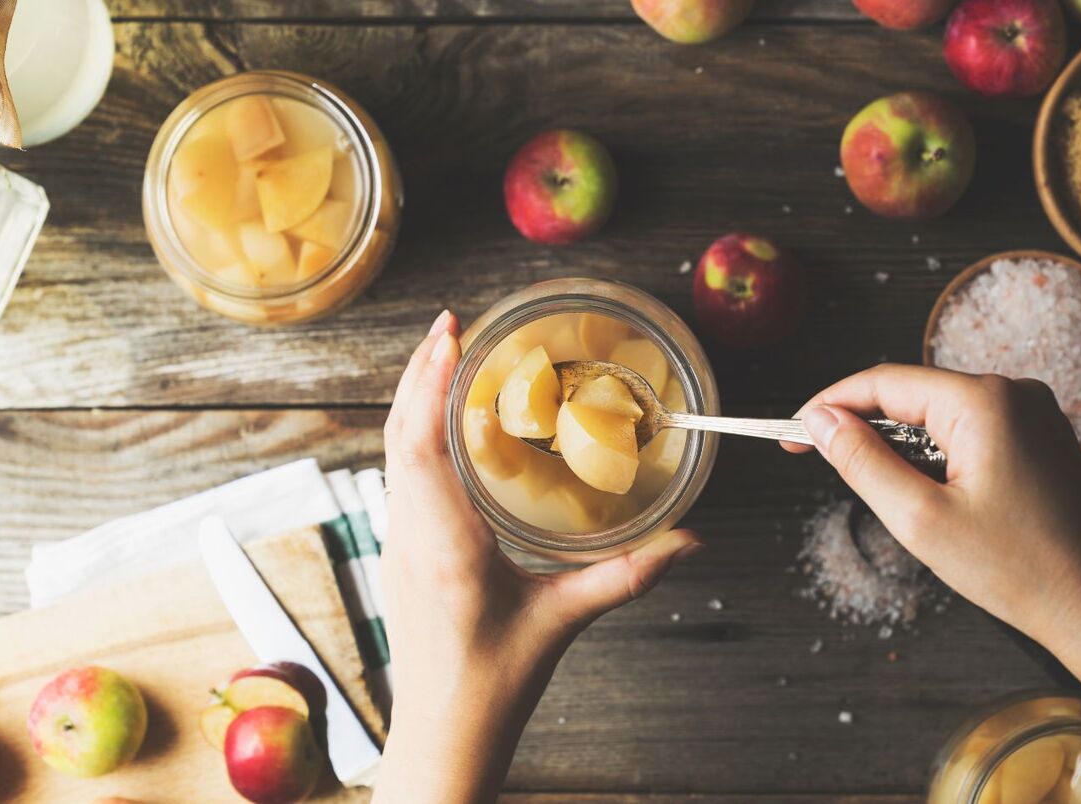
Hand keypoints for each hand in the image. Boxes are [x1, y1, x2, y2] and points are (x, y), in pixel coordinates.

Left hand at [372, 310, 702, 803]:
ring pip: (392, 452)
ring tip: (444, 356)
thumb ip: (627, 577)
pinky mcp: (400, 549)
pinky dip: (414, 431)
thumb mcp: (563, 622)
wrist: (442, 731)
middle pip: (397, 434)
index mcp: (445, 546)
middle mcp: (410, 534)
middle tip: (451, 325)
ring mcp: (397, 541)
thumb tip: (688, 543)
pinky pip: (398, 474)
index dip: (429, 385)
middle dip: (419, 372)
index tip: (447, 337)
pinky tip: (441, 421)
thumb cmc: (493, 683)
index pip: (419, 447)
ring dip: (412, 398)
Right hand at [786, 364, 1080, 801]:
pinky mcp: (1039, 442)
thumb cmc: (1018, 570)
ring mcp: (1032, 416)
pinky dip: (933, 456)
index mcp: (985, 401)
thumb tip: (818, 420)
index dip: (829, 404)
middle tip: (813, 460)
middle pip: (911, 395)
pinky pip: (968, 432)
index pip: (884, 383)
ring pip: (938, 416)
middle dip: (860, 425)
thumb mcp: (919, 519)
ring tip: (877, 492)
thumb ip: (861, 461)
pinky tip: (922, 494)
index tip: (790, 433)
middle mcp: (1013, 393)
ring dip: (897, 445)